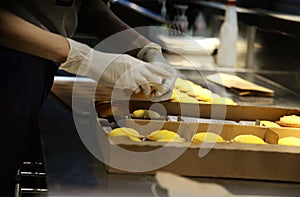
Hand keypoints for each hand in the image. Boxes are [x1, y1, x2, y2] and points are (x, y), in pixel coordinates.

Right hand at [59, 39, 173, 95]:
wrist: (93, 61)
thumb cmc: (107, 62)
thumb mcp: (124, 61)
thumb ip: (134, 67)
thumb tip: (141, 72)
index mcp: (136, 62)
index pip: (155, 66)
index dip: (164, 72)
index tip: (171, 75)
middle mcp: (136, 67)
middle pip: (155, 77)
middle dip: (158, 85)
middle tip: (159, 90)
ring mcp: (130, 75)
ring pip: (147, 85)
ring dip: (146, 90)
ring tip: (143, 91)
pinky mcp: (124, 82)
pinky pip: (134, 90)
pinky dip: (134, 92)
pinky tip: (129, 90)